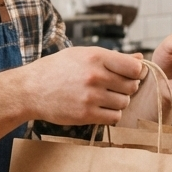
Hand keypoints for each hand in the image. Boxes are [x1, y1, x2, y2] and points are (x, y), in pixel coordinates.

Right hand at [22, 46, 144, 124]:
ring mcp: (91, 96)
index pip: (134, 67)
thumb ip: (114, 58)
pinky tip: (100, 108)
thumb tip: (141, 58)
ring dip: (119, 101)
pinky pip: (114, 117)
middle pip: (132, 86)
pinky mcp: (86, 114)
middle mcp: (95, 76)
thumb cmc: (58, 69)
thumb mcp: (83, 55)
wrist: (31, 90)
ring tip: (105, 97)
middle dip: (127, 87)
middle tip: (114, 87)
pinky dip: (111, 114)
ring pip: (125, 102)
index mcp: (96, 57)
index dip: (136, 72)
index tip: (129, 74)